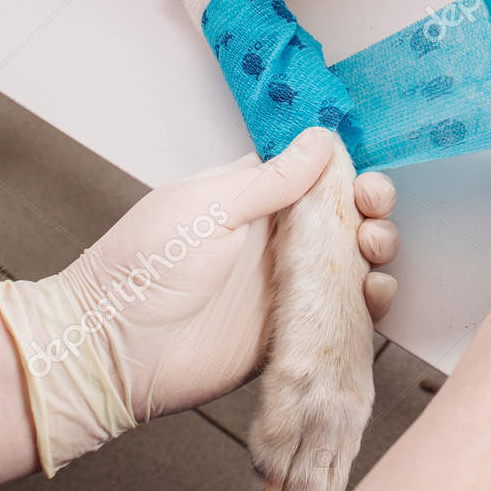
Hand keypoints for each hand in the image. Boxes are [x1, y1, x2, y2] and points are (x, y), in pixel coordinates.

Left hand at [0, 129, 398, 473]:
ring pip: (351, 263)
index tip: (362, 180)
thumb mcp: (207, 208)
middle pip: (343, 217)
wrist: (114, 350)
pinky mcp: (295, 333)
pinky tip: (373, 290)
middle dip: (370, 210)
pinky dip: (370, 302)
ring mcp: (287, 288)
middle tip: (371, 212)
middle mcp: (274, 241)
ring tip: (373, 248)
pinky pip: (345, 314)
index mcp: (250, 200)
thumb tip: (320, 140)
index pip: (315, 176)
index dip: (347, 174)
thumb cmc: (143, 269)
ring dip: (376, 250)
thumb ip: (270, 179)